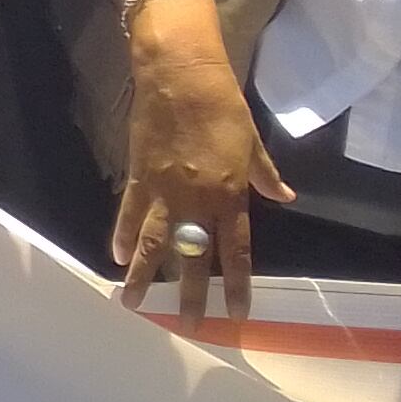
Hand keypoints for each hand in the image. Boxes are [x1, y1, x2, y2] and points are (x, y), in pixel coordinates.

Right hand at [111, 0, 295, 314]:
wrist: (181, 75)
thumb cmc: (224, 105)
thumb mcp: (253, 141)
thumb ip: (265, 174)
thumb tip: (284, 195)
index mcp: (231, 194)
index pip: (236, 250)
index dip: (237, 284)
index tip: (238, 312)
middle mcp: (198, 200)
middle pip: (194, 257)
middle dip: (189, 294)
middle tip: (186, 326)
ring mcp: (165, 190)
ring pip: (155, 243)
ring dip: (143, 275)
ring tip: (132, 303)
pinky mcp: (140, 176)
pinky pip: (131, 214)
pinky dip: (123, 235)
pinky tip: (116, 255)